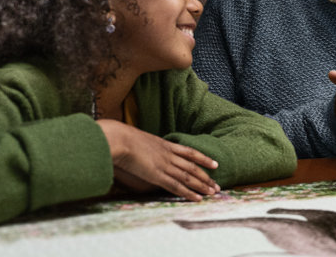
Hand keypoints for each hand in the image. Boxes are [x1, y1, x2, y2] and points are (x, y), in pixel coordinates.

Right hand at [100, 119, 220, 200]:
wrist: (118, 139)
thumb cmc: (121, 137)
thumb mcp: (137, 138)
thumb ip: (143, 144)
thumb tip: (140, 147)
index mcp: (164, 144)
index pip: (189, 152)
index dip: (203, 158)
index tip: (214, 164)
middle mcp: (168, 155)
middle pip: (192, 167)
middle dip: (206, 177)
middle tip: (217, 185)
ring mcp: (164, 165)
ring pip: (188, 177)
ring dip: (202, 186)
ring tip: (213, 193)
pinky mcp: (157, 175)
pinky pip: (176, 186)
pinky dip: (188, 193)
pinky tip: (197, 198)